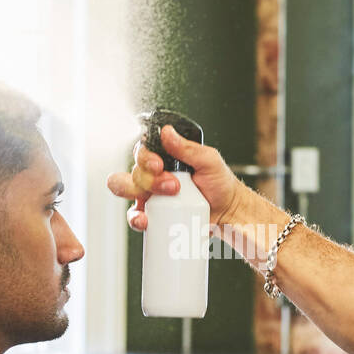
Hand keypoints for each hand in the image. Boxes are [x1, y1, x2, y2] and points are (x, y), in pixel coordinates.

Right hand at [106, 124, 244, 231]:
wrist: (227, 210)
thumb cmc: (219, 182)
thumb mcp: (209, 160)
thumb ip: (188, 147)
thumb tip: (168, 132)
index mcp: (163, 157)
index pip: (141, 152)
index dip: (145, 158)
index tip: (160, 165)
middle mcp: (152, 175)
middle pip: (131, 172)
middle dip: (146, 179)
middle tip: (171, 185)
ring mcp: (150, 195)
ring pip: (126, 191)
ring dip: (140, 194)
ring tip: (168, 199)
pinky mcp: (153, 215)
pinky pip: (135, 217)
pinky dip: (136, 219)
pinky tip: (146, 220)